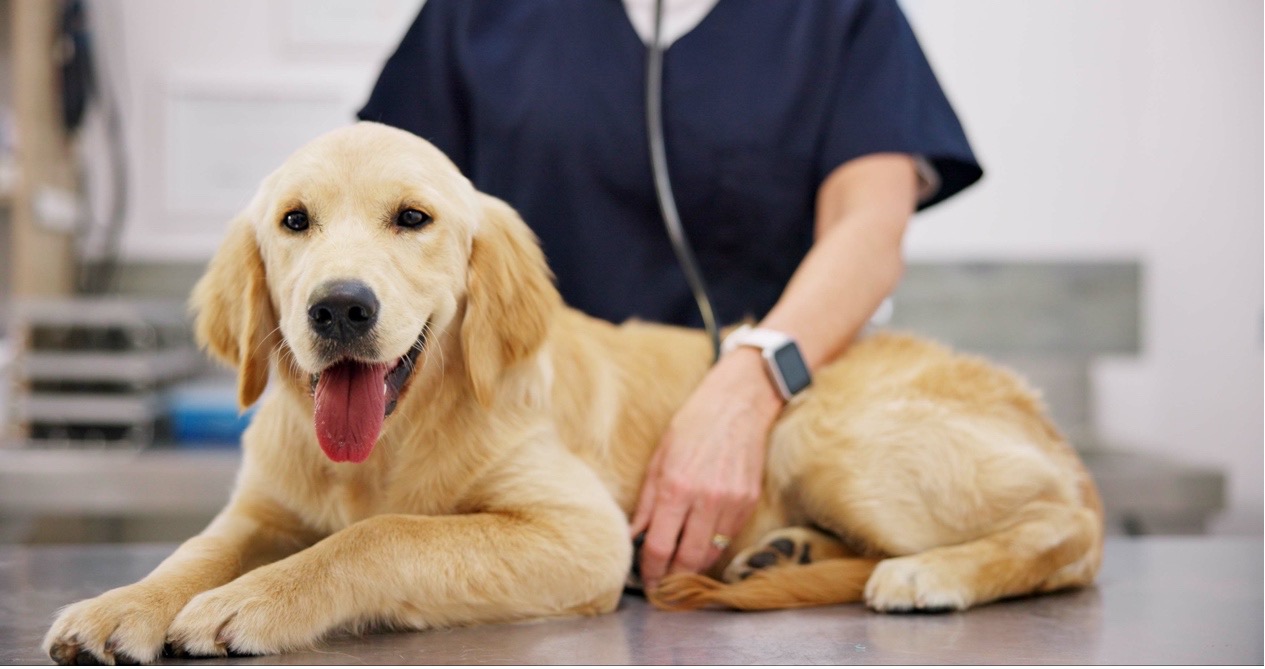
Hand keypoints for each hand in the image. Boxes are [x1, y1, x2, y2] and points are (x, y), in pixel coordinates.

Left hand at [630, 347, 783, 589]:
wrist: (740, 402)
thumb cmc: (694, 424)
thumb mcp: (659, 458)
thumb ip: (647, 502)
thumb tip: (634, 536)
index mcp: (676, 487)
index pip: (660, 547)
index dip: (650, 572)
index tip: (645, 581)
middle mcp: (706, 500)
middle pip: (687, 561)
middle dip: (671, 579)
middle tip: (659, 586)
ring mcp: (732, 503)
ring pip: (710, 555)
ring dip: (692, 568)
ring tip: (677, 570)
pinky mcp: (749, 502)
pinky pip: (727, 538)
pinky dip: (712, 548)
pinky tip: (699, 545)